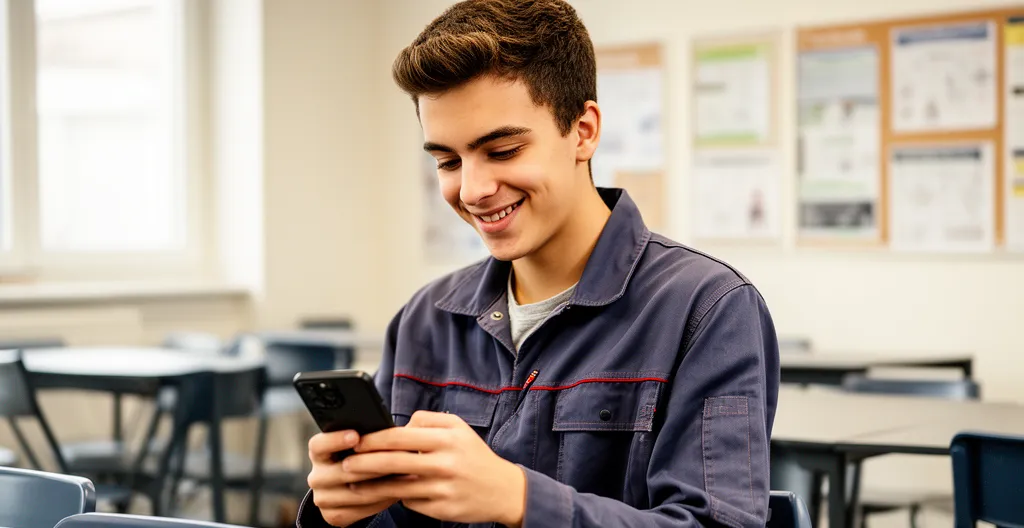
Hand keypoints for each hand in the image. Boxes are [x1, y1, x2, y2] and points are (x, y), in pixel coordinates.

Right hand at [306, 430, 398, 526]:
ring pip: (356, 492)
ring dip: (384, 484)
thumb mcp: (358, 446)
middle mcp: (316, 476)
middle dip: (373, 464)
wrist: (349, 489)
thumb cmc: (360, 457)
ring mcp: (323, 498)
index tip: (355, 435)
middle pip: (343, 471)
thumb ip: (367, 436)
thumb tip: (391, 430)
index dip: (335, 440)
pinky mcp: (333, 516)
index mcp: (318, 453)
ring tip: (407, 475)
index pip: (319, 444)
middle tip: (398, 457)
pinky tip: (398, 492)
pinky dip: (382, 501)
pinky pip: (361, 509)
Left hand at [343, 411, 526, 526]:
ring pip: (397, 487)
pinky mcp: (442, 510)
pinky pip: (411, 503)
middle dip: (364, 463)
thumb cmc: (474, 455)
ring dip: (371, 486)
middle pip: (394, 462)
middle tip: (345, 464)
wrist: (503, 490)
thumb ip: (427, 421)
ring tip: (354, 484)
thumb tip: (398, 427)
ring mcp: (443, 488)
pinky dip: (396, 498)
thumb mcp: (458, 428)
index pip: (400, 436)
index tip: (356, 441)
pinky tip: (383, 495)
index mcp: (447, 439)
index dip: (374, 439)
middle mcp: (445, 463)